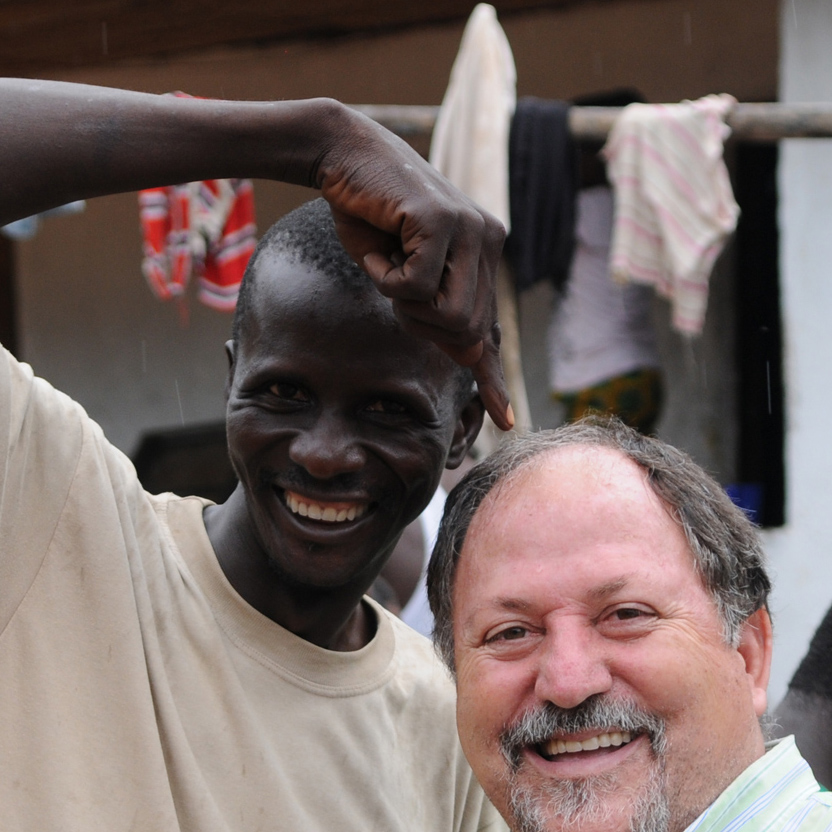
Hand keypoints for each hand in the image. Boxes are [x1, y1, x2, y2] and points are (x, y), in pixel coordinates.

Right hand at [317, 107, 513, 430]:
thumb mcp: (404, 275)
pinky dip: (386, 277)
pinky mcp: (444, 220)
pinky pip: (415, 286)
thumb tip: (470, 354)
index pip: (489, 326)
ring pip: (447, 314)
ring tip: (390, 261)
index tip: (506, 419)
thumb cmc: (371, 217)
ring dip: (404, 302)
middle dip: (420, 321)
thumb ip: (437, 311)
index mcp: (484, 254)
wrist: (345, 157)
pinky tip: (382, 244)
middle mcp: (488, 240)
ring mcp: (471, 228)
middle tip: (394, 283)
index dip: (493, 377)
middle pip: (464, 330)